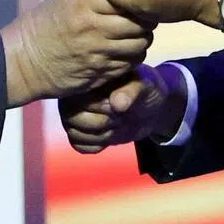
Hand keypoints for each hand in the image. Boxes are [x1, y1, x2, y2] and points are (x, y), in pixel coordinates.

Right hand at [0, 0, 153, 106]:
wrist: (22, 63)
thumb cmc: (42, 26)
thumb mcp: (65, 1)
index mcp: (83, 6)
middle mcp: (93, 30)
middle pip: (138, 23)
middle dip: (144, 20)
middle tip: (140, 18)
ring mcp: (97, 54)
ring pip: (139, 45)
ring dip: (140, 40)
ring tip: (132, 35)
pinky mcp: (99, 74)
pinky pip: (128, 64)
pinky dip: (131, 57)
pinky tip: (123, 51)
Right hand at [60, 63, 185, 152]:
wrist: (150, 106)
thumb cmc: (144, 88)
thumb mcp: (144, 85)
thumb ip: (130, 91)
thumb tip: (116, 103)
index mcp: (85, 77)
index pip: (77, 97)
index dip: (100, 107)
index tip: (121, 106)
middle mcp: (74, 95)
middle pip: (72, 118)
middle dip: (102, 122)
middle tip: (121, 117)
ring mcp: (75, 114)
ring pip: (74, 134)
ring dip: (101, 135)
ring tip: (118, 124)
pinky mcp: (81, 131)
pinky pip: (79, 145)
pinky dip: (97, 144)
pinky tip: (111, 133)